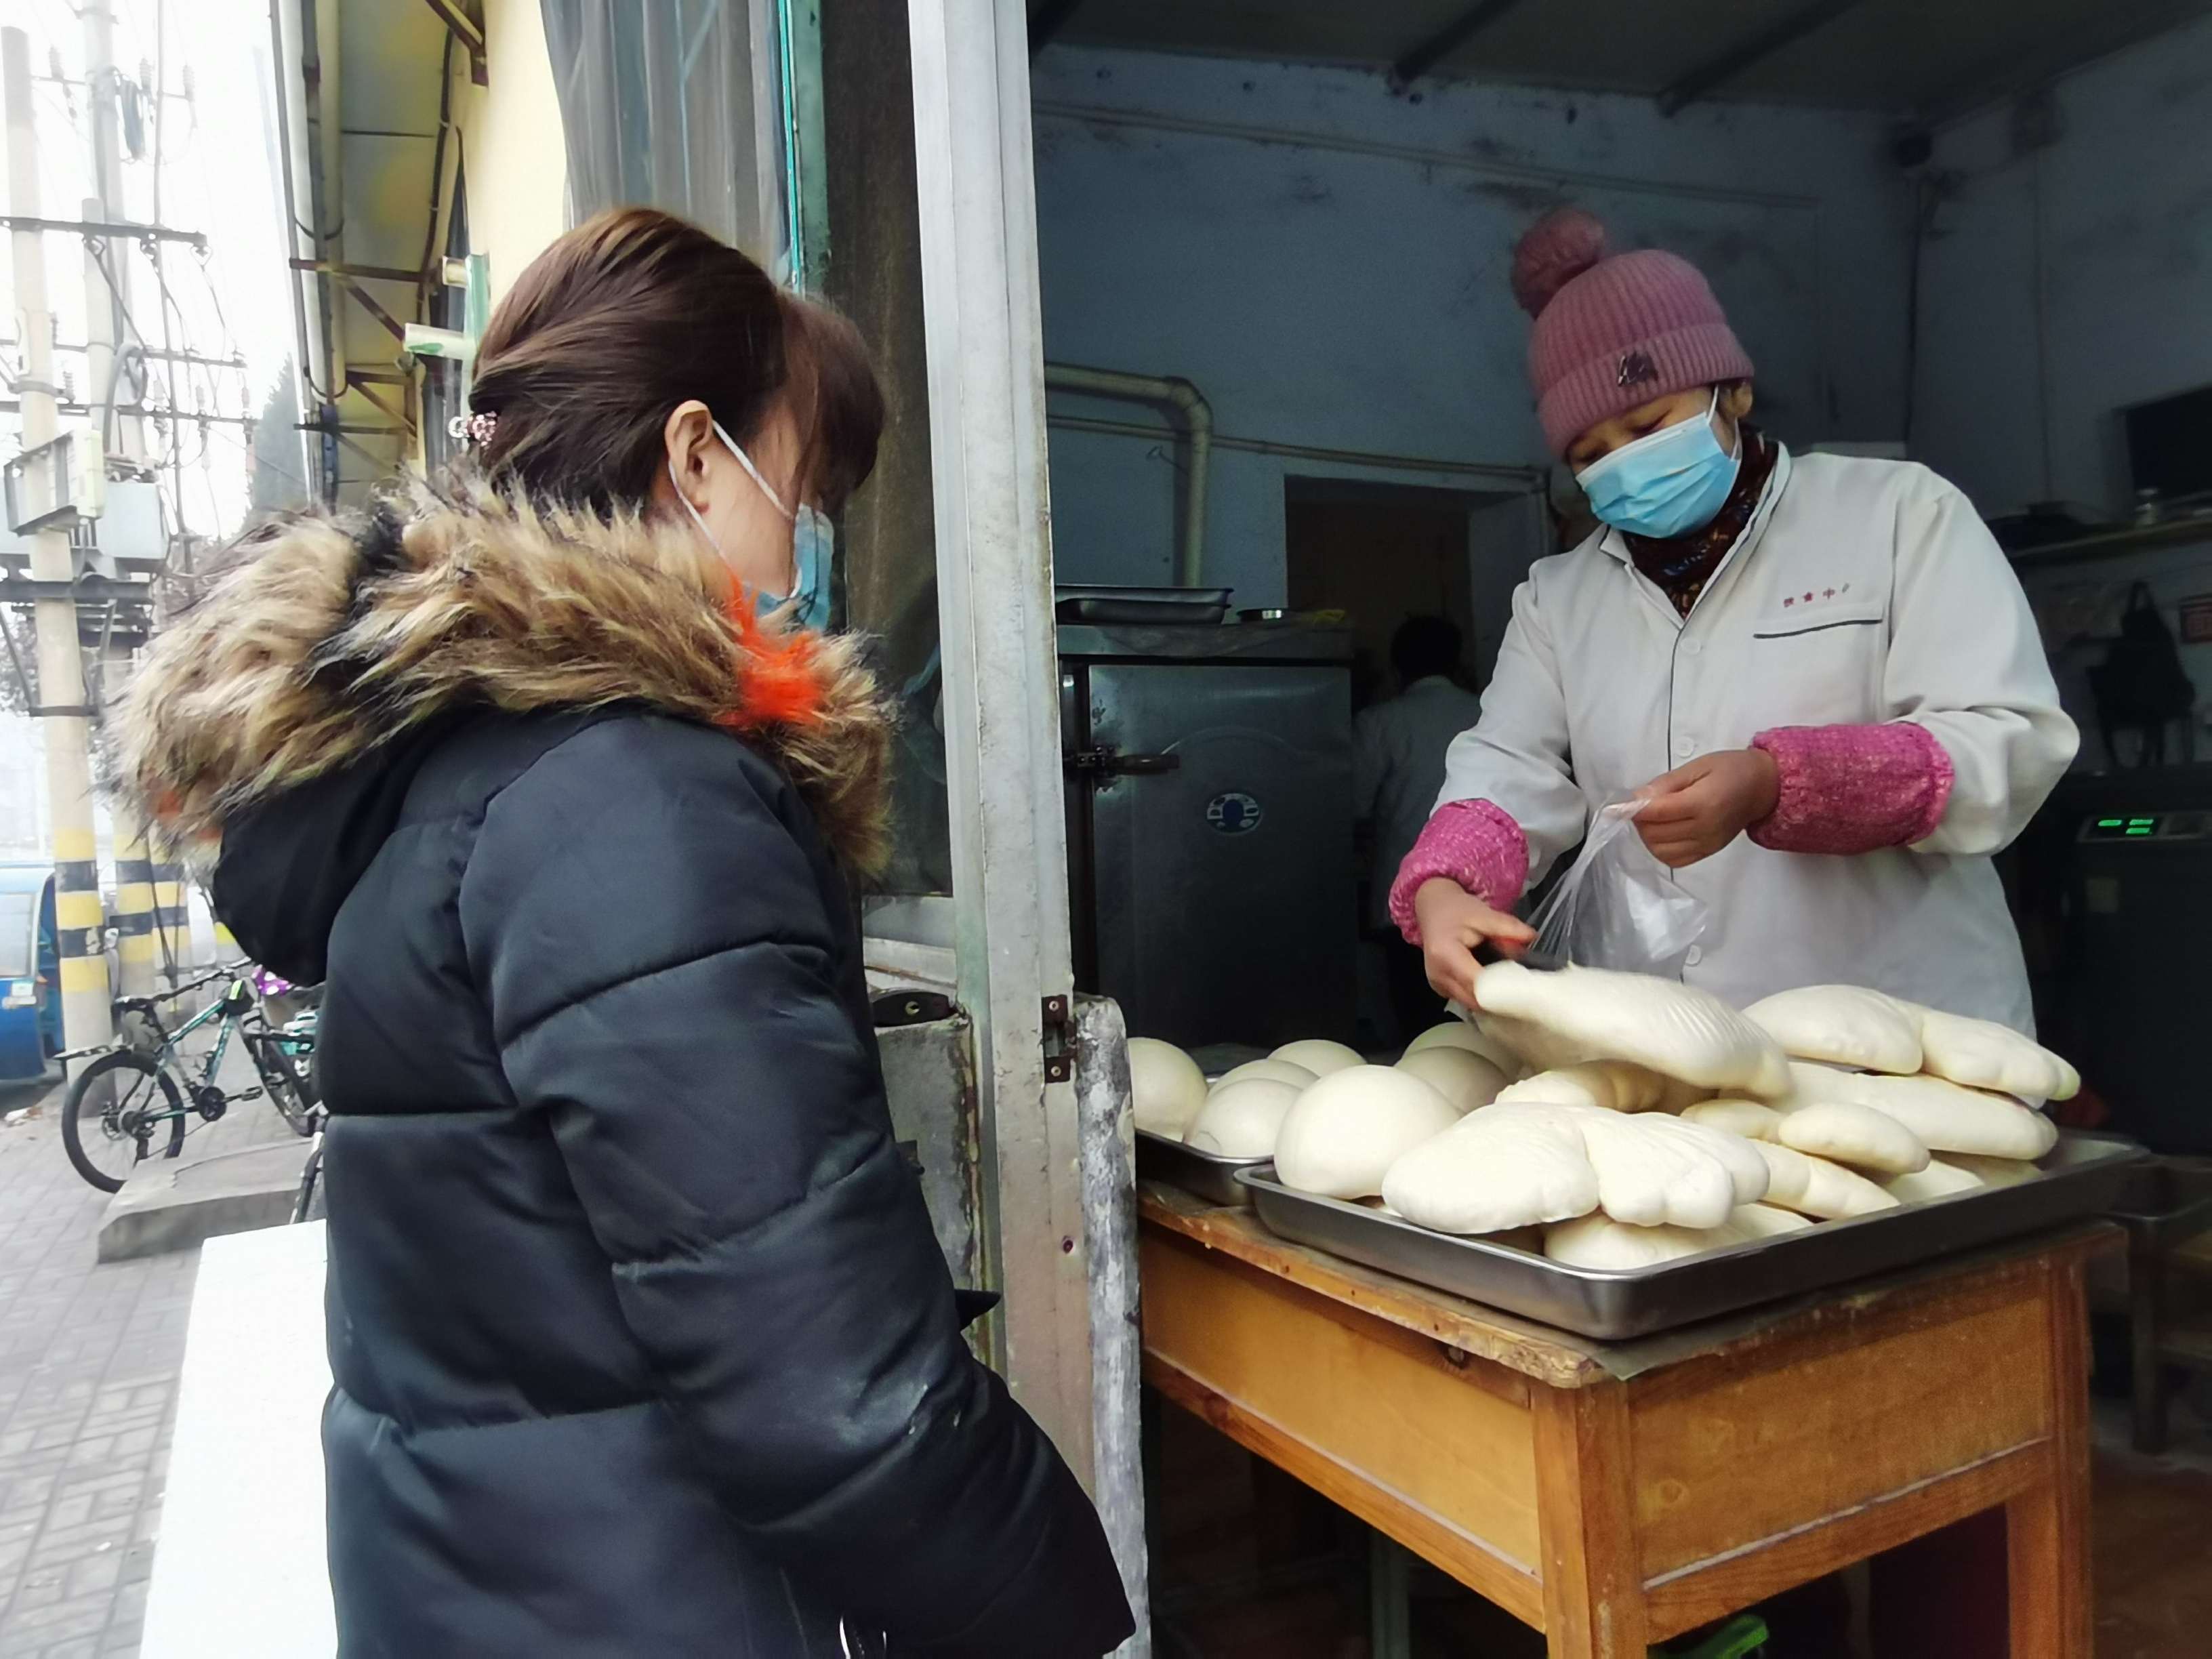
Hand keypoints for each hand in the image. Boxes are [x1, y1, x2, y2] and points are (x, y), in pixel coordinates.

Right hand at [1412, 878, 1536, 1007]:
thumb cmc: (1456, 910)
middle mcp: (1438, 975)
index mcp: (1446, 955)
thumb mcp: (1483, 913)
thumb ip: (1507, 926)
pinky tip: (1495, 986)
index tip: (1526, 989)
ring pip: (1471, 1004)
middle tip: (1525, 992)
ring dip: (1491, 1000)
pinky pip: (1465, 999)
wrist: (1433, 910)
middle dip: (1500, 1000)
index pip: (1477, 983)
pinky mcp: (1440, 989)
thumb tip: (1531, 937)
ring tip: (1512, 989)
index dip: (1501, 990)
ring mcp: (1437, 984)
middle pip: (1474, 1000)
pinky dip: (1482, 997)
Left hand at [1632, 748, 1779, 867]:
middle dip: (1639, 821)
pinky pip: (1674, 860)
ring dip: (1647, 836)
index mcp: (1703, 803)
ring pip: (1660, 850)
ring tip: (1652, 818)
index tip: (1613, 809)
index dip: (1630, 811)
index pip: (1657, 813)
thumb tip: (1636, 799)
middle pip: (1655, 834)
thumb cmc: (1730, 770)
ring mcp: (1707, 844)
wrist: (1761, 788)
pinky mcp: (1708, 852)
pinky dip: (1660, 849)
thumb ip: (1665, 785)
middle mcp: (1705, 829)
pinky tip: (1662, 832)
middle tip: (1640, 805)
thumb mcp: (1697, 767)